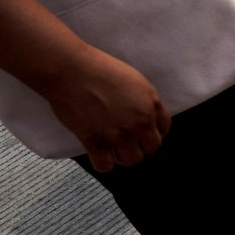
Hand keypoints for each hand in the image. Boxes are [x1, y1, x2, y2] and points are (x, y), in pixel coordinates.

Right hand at [46, 49, 171, 172]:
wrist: (71, 69)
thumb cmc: (98, 68)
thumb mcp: (134, 80)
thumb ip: (143, 100)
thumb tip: (145, 114)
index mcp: (150, 104)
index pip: (164, 129)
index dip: (153, 132)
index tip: (144, 133)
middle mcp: (139, 122)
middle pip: (151, 147)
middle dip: (140, 145)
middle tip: (127, 141)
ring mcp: (118, 134)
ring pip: (131, 160)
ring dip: (123, 157)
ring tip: (114, 150)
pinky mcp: (95, 141)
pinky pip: (105, 165)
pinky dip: (102, 164)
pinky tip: (99, 157)